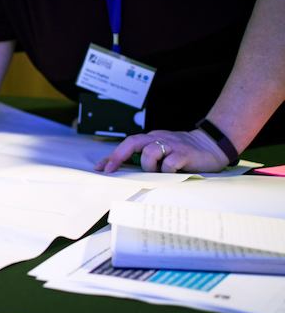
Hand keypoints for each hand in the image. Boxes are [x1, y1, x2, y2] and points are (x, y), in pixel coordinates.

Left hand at [95, 129, 229, 172]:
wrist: (212, 145)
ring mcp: (172, 145)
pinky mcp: (184, 154)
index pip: (127, 144)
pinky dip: (166, 170)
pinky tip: (170, 174)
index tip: (100, 168)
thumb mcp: (161, 152)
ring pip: (149, 152)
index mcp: (150, 139)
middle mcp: (158, 139)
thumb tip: (123, 171)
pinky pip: (169, 162)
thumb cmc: (182, 152)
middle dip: (118, 156)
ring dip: (147, 166)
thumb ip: (145, 158)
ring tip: (155, 173)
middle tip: (110, 170)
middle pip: (132, 142)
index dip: (112, 156)